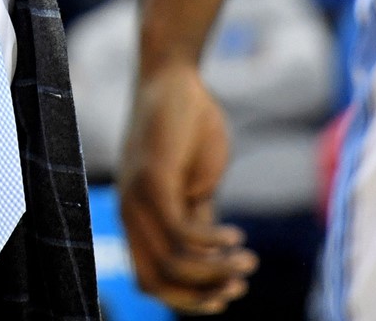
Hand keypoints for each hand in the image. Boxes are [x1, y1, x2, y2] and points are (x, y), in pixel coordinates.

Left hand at [118, 59, 256, 312]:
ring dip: (214, 271)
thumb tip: (213, 258)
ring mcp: (136, 198)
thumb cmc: (186, 127)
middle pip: (155, 281)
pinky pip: (181, 230)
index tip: (224, 298)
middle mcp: (128, 213)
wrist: (173, 77)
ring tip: (247, 262)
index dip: (185, 299)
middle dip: (198, 297)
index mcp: (135, 218)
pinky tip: (236, 237)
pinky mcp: (152, 180)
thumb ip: (198, 217)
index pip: (149, 280)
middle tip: (237, 288)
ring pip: (172, 261)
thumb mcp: (194, 183)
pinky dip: (211, 243)